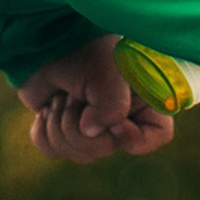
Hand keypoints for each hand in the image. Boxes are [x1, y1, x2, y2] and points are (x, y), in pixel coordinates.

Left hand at [19, 38, 177, 162]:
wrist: (48, 45)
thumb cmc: (85, 53)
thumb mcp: (106, 73)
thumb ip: (111, 106)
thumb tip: (89, 132)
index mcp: (141, 103)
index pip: (157, 136)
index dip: (135, 138)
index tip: (115, 123)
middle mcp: (120, 122)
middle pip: (105, 149)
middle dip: (79, 122)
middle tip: (74, 94)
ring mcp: (92, 132)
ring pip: (78, 154)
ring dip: (60, 121)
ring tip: (62, 96)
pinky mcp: (64, 135)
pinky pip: (53, 150)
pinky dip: (43, 128)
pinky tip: (48, 107)